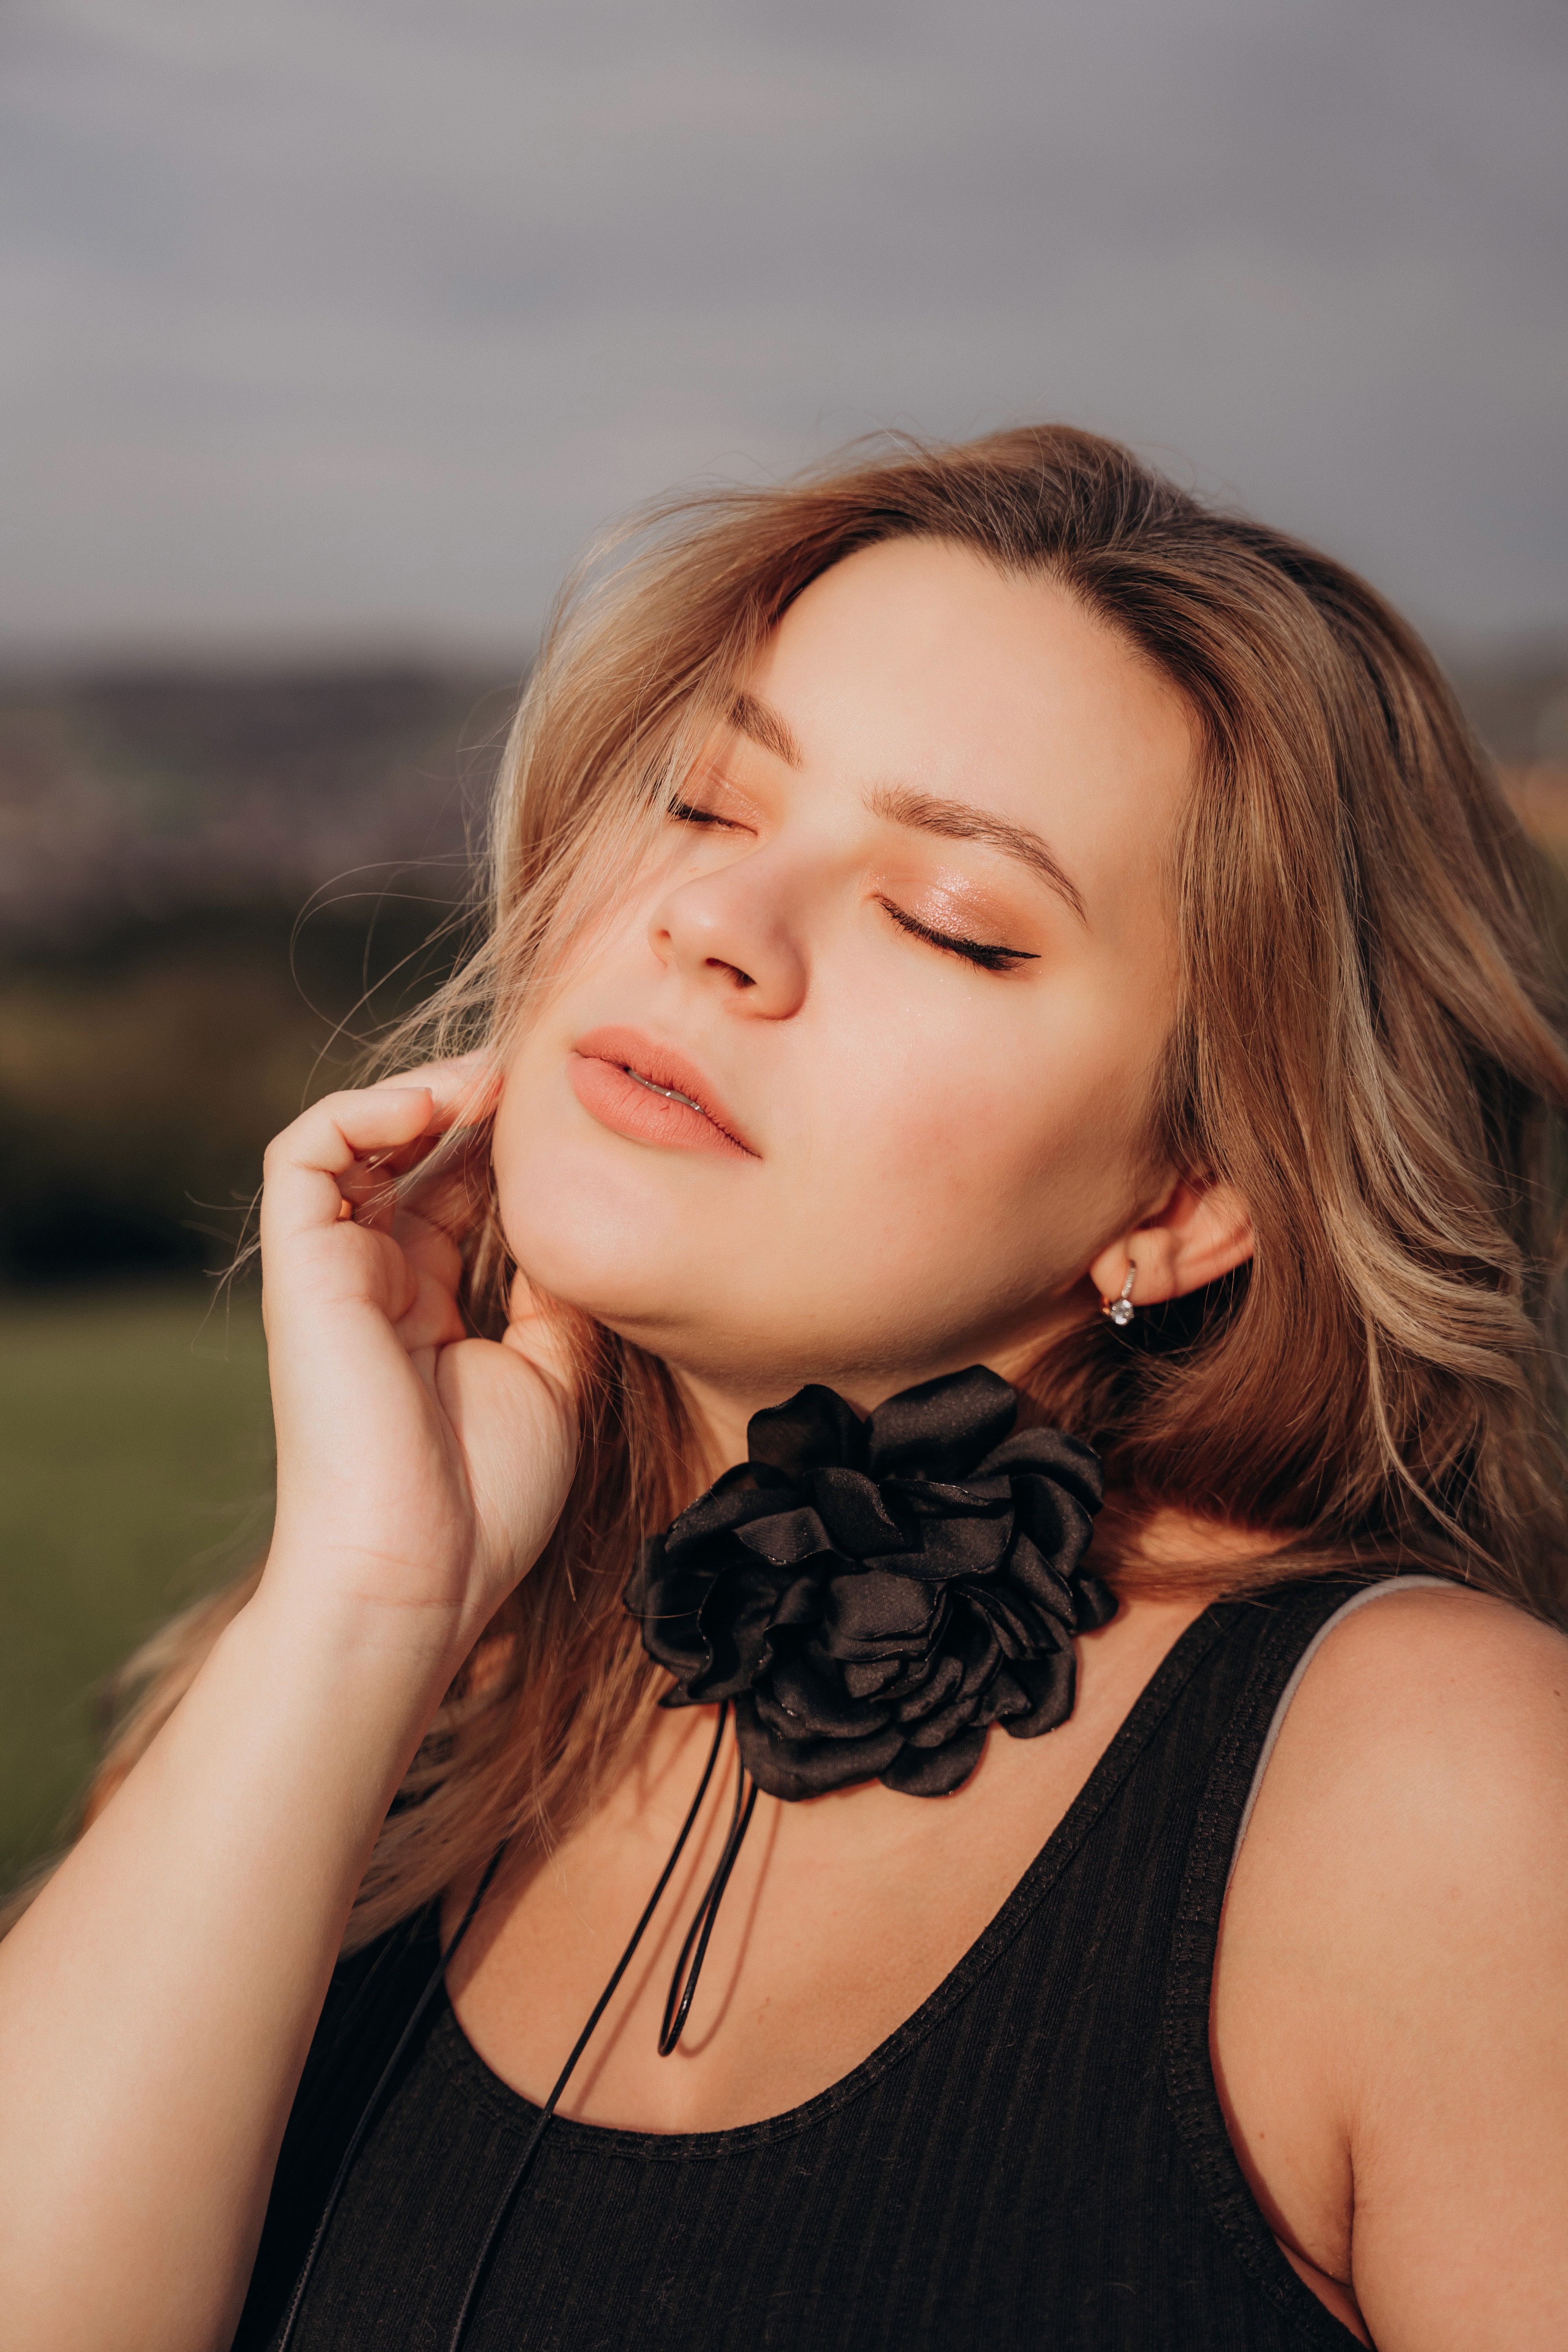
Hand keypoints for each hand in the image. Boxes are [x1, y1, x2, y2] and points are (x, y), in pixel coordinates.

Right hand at [258, 1056, 578, 1666]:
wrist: (416, 1570)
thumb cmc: (487, 1499)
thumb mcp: (553, 1374)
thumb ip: (558, 1291)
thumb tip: (579, 1216)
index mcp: (430, 1310)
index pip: (460, 1195)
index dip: (510, 1148)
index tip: (576, 1119)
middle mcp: (376, 1281)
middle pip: (412, 1158)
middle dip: (473, 1107)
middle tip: (540, 1078)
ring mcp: (334, 1271)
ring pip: (354, 1140)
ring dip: (420, 1094)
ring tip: (490, 1082)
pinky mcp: (300, 1266)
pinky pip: (306, 1154)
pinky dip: (361, 1111)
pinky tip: (432, 1107)